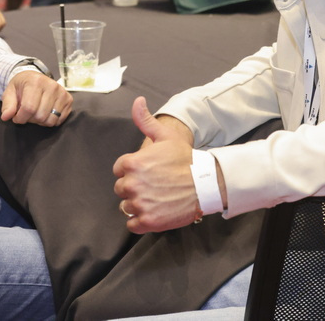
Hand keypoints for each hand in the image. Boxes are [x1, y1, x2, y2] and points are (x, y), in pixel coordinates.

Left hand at [0, 71, 71, 125]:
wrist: (34, 78)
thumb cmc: (21, 86)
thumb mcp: (10, 92)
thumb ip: (7, 105)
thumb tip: (6, 117)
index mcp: (36, 82)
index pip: (29, 108)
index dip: (20, 118)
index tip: (16, 117)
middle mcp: (52, 86)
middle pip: (40, 116)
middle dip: (30, 120)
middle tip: (27, 113)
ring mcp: (62, 92)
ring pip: (51, 120)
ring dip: (40, 122)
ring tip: (36, 112)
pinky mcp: (68, 99)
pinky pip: (59, 120)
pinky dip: (50, 120)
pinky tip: (45, 112)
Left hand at [112, 97, 201, 233]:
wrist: (206, 184)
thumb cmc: (185, 159)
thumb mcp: (165, 136)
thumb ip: (145, 120)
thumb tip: (137, 101)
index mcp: (132, 163)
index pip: (119, 169)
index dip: (132, 170)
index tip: (147, 171)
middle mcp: (132, 184)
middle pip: (121, 188)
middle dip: (134, 186)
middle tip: (153, 184)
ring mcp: (139, 204)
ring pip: (126, 206)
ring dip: (137, 204)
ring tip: (155, 198)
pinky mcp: (148, 221)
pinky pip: (132, 224)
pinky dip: (140, 220)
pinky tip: (154, 211)